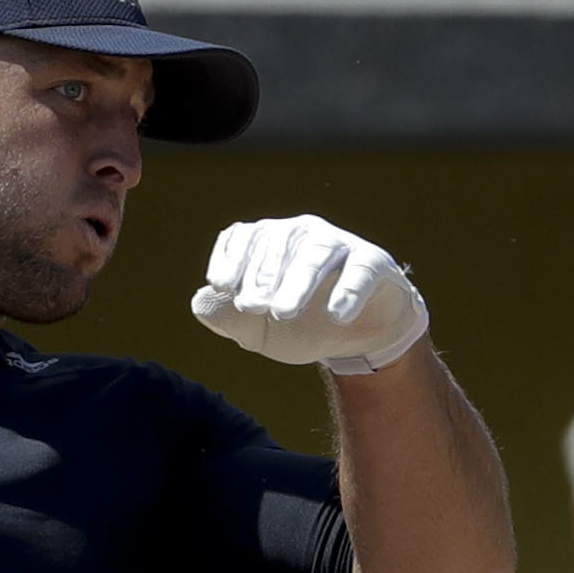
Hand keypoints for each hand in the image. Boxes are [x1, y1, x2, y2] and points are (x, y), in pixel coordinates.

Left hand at [189, 215, 429, 377]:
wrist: (358, 337)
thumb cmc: (304, 325)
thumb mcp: (260, 330)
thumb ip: (227, 318)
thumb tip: (200, 302)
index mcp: (270, 242)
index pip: (245, 236)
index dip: (230, 259)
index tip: (221, 286)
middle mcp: (303, 234)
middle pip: (279, 244)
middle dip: (261, 276)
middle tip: (249, 307)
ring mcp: (340, 246)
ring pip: (317, 253)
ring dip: (298, 282)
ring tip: (282, 312)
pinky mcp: (373, 264)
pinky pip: (361, 270)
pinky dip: (348, 291)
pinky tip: (336, 315)